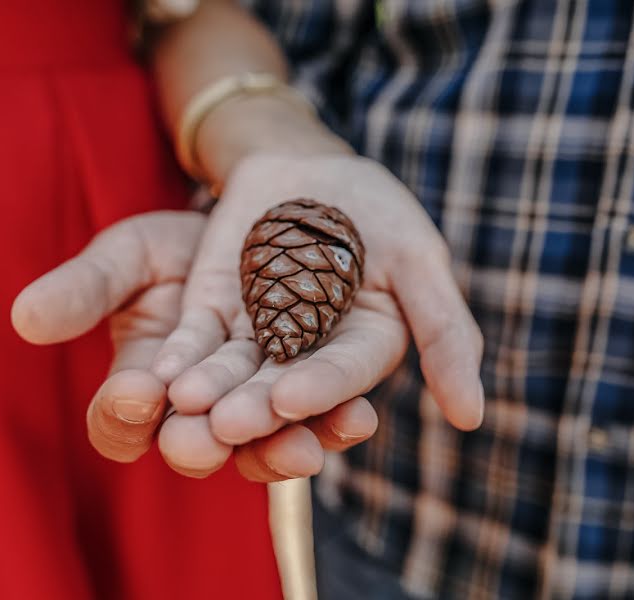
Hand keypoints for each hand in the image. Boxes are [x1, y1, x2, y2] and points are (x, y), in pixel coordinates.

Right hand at [11, 211, 377, 474]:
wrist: (244, 225)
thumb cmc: (173, 249)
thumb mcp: (127, 258)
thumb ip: (85, 290)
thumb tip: (25, 319)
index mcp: (142, 386)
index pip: (118, 420)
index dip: (120, 415)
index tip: (134, 393)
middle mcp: (197, 413)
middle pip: (194, 447)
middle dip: (201, 446)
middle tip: (212, 439)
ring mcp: (254, 408)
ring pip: (261, 446)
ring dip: (278, 450)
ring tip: (300, 447)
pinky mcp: (308, 394)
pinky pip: (321, 418)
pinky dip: (338, 421)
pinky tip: (356, 417)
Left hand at [150, 154, 484, 480]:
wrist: (308, 164)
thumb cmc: (375, 210)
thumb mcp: (419, 259)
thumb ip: (444, 332)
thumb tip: (471, 417)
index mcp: (364, 347)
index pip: (345, 372)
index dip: (323, 386)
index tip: (293, 399)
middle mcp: (309, 355)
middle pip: (284, 383)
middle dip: (257, 403)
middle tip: (230, 422)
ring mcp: (257, 336)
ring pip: (235, 369)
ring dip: (213, 388)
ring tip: (190, 403)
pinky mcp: (213, 313)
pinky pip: (197, 338)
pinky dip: (181, 356)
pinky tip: (163, 375)